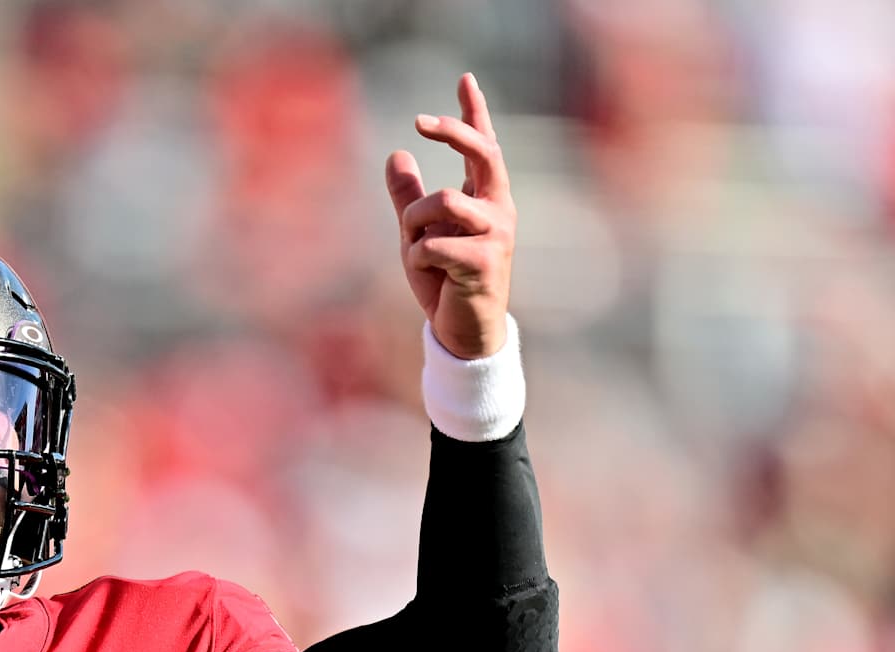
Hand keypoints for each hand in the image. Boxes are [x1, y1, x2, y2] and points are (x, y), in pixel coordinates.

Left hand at [385, 74, 514, 359]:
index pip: (484, 145)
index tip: (464, 78)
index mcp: (485, 198)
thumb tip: (397, 154)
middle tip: (420, 122)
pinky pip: (432, 244)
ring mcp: (496, 234)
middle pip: (482, 152)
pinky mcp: (485, 261)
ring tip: (416, 250)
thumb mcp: (419, 232)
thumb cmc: (445, 281)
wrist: (463, 331)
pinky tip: (428, 273)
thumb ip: (409, 196)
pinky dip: (417, 257)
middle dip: (452, 132)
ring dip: (414, 226)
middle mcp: (498, 208)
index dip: (475, 111)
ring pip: (442, 202)